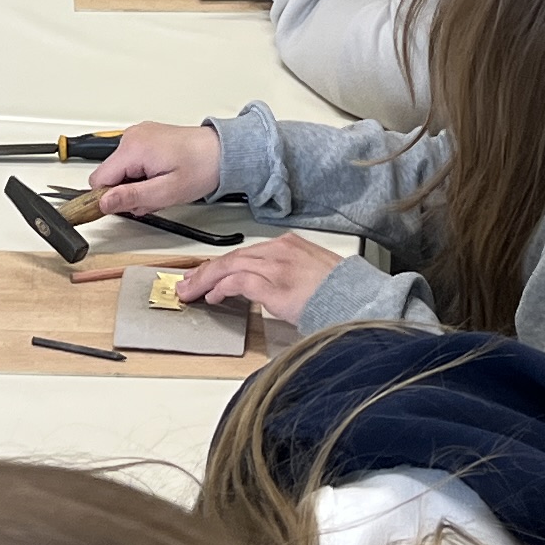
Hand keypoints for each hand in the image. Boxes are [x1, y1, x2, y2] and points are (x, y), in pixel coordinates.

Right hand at [90, 120, 222, 215]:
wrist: (223, 152)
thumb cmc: (202, 166)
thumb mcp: (166, 191)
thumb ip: (131, 197)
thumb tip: (104, 202)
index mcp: (133, 147)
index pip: (99, 180)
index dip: (109, 198)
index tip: (125, 206)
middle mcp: (132, 137)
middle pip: (110, 175)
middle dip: (127, 192)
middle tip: (153, 197)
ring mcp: (139, 135)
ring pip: (121, 171)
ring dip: (136, 185)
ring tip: (161, 186)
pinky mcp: (146, 138)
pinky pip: (132, 162)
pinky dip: (142, 175)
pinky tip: (161, 178)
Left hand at [176, 235, 343, 325]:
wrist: (357, 300)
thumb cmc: (339, 290)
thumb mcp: (311, 271)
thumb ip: (287, 271)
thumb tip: (268, 286)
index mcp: (289, 244)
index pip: (246, 252)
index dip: (222, 264)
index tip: (207, 273)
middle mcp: (280, 250)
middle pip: (233, 257)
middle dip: (206, 271)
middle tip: (188, 283)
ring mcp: (276, 267)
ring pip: (230, 266)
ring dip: (206, 280)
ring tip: (192, 292)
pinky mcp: (274, 286)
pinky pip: (238, 282)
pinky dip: (223, 288)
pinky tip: (214, 297)